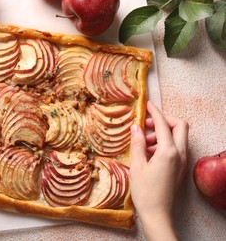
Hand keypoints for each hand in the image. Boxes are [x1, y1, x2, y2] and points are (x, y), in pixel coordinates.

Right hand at [130, 101, 188, 240]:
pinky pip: (177, 148)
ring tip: (144, 142)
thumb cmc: (145, 191)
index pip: (164, 124)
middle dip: (165, 120)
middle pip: (180, 126)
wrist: (157, 214)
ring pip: (179, 137)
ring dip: (163, 133)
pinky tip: (149, 152)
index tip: (147, 105)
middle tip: (147, 124)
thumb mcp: (137, 165)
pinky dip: (165, 143)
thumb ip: (138, 144)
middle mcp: (180, 154)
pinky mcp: (181, 168)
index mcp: (169, 152)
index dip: (155, 112)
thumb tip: (136, 127)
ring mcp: (183, 161)